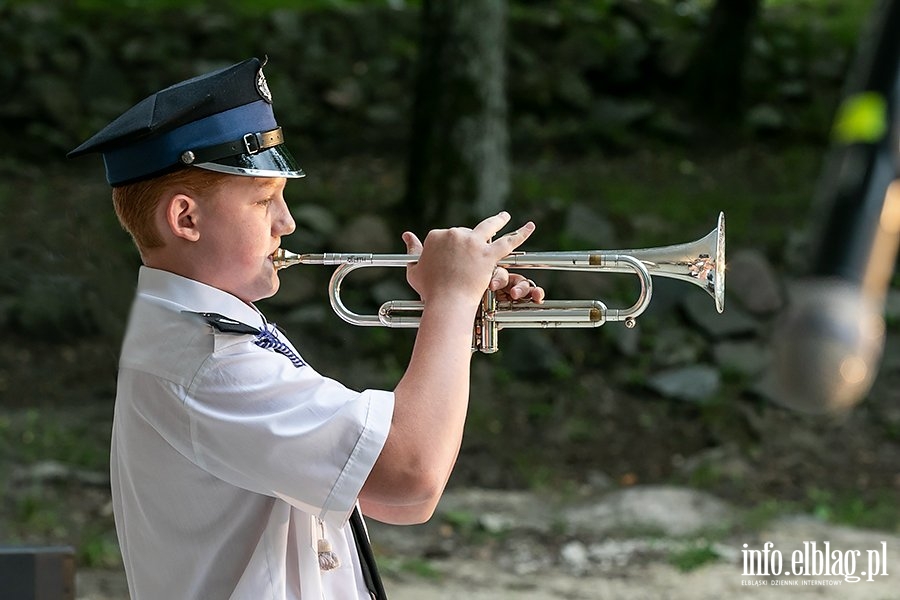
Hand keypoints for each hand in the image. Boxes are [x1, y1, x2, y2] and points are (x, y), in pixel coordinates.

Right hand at [402, 212, 535, 306]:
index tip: (452, 257)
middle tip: (473, 255)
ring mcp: (473, 243)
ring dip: (498, 220)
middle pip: (466, 232)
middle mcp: (454, 234)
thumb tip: (406, 235)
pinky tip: (530, 227)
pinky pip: (509, 241)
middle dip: (470, 243)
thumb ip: (412, 250)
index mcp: (436, 236)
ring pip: (489, 227)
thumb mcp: (414, 269)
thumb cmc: (429, 290)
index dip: (451, 248)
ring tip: (505, 217)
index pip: (446, 235)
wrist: (446, 302)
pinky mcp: (488, 254)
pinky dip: (521, 233)